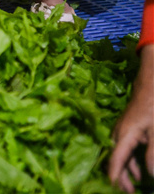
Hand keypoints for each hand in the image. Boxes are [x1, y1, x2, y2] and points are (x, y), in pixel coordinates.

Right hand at [108, 45, 153, 192]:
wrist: (151, 82)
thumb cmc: (153, 104)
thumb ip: (152, 154)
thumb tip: (150, 175)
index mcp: (124, 136)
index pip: (115, 162)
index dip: (115, 178)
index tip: (117, 191)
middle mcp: (118, 134)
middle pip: (116, 161)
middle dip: (120, 179)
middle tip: (129, 193)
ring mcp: (122, 131)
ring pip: (120, 156)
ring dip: (127, 172)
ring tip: (134, 187)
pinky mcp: (128, 129)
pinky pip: (125, 150)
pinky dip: (131, 163)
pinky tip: (139, 172)